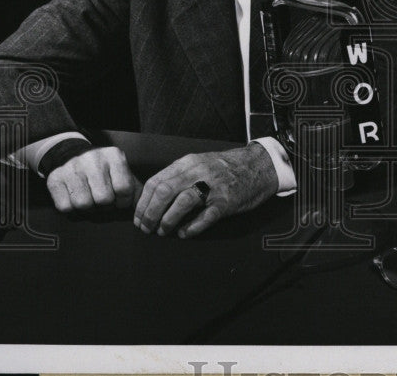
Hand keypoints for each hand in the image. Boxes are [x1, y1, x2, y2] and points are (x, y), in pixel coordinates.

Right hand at [45, 146, 141, 212]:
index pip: (123, 188)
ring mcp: (72, 167)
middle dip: (105, 206)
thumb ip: (134, 188)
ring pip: (83, 204)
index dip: (123, 202)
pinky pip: (65, 207)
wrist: (72, 154)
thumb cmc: (103, 169)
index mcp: (113, 156)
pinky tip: (76, 199)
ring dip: (88, 209)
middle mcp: (92, 159)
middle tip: (103, 202)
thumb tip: (141, 206)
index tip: (119, 201)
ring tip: (90, 200)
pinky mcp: (55, 178)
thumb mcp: (121, 171)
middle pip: (103, 198)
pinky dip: (72, 210)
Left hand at [133, 143, 276, 237]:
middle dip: (150, 213)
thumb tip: (153, 197)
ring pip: (182, 203)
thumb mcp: (199, 164)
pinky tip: (184, 233)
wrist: (258, 166)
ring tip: (163, 231)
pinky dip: (191, 228)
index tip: (138, 217)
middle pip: (164, 192)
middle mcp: (199, 172)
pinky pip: (205, 217)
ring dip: (167, 221)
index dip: (143, 203)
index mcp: (188, 163)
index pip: (156, 182)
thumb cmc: (225, 169)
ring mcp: (213, 187)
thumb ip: (179, 176)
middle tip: (146, 228)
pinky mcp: (227, 201)